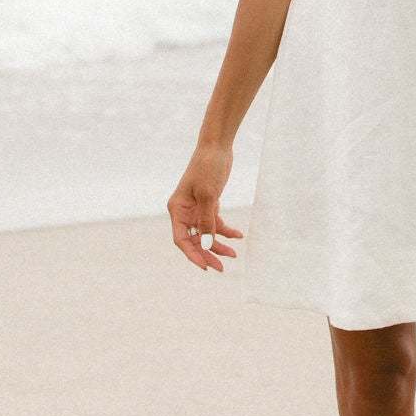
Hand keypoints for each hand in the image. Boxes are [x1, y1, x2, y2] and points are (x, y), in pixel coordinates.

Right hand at [167, 143, 242, 271]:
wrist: (217, 147)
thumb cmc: (208, 167)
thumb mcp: (208, 195)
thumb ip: (207, 220)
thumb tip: (206, 244)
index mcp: (177, 209)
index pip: (181, 239)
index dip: (192, 255)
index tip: (205, 267)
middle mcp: (184, 211)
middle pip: (193, 240)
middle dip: (207, 254)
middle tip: (221, 268)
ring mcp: (196, 209)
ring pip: (205, 234)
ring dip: (218, 245)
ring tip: (234, 254)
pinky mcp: (209, 205)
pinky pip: (216, 224)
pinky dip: (226, 231)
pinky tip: (238, 235)